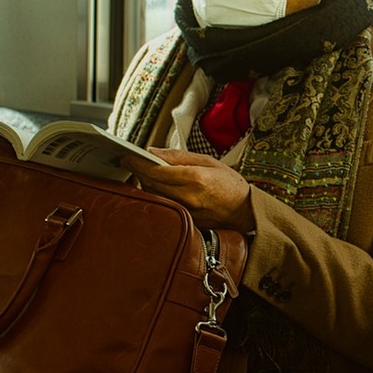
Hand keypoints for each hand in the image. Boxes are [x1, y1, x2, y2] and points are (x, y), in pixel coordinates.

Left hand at [123, 148, 255, 231]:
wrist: (245, 211)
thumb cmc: (229, 183)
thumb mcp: (208, 161)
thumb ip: (179, 156)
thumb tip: (153, 151)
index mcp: (195, 178)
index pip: (156, 170)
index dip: (138, 162)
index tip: (127, 156)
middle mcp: (188, 196)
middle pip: (150, 183)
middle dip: (137, 171)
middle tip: (129, 161)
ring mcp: (185, 211)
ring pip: (153, 195)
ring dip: (144, 183)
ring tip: (142, 172)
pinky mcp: (184, 221)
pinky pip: (162, 205)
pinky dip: (155, 194)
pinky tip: (155, 187)